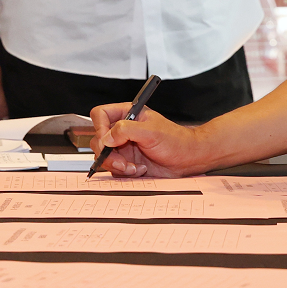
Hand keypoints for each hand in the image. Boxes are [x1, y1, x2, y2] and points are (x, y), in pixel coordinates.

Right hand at [90, 103, 209, 177]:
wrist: (187, 159)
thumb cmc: (176, 140)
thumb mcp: (151, 131)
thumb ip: (126, 130)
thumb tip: (107, 137)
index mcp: (127, 114)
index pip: (101, 115)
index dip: (99, 128)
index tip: (108, 141)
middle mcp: (123, 130)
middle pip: (99, 140)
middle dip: (109, 154)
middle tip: (123, 162)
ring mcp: (123, 147)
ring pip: (104, 157)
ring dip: (117, 166)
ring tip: (134, 167)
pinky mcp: (127, 162)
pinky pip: (114, 170)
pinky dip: (125, 173)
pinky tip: (139, 170)